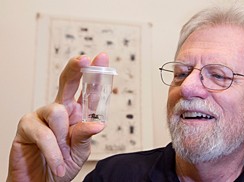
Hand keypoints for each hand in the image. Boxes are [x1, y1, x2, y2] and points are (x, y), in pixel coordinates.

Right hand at [7, 53, 108, 181]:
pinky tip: (57, 161)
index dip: (95, 74)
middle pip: (67, 82)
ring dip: (63, 137)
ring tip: (63, 152)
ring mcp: (41, 116)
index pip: (87, 91)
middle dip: (76, 69)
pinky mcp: (26, 126)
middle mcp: (60, 110)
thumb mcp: (80, 151)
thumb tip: (98, 124)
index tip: (102, 58)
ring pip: (57, 111)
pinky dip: (54, 151)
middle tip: (84, 59)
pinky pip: (44, 133)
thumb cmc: (62, 165)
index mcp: (76, 114)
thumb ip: (86, 135)